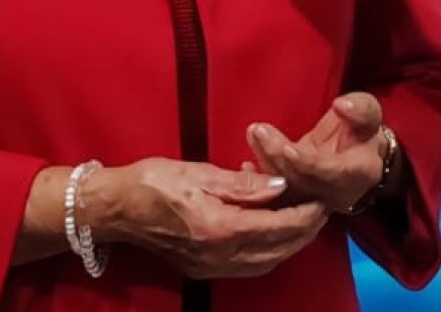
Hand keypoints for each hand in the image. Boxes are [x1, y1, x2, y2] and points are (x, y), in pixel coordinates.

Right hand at [83, 157, 326, 279]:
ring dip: (288, 244)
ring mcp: (210, 266)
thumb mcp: (201, 172)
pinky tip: (271, 228)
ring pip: (264, 262)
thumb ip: (244, 183)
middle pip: (276, 252)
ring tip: (303, 218)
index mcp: (220, 228)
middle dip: (303, 233)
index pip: (276, 228)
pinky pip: (247, 265)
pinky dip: (267, 250)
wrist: (117, 208)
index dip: (304, 216)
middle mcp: (218, 255)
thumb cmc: (156, 182)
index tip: (323, 201)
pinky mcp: (202, 267)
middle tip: (321, 209)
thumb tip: (281, 185)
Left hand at [247, 92, 394, 216]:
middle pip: (301, 182)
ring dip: (265, 162)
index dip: (308, 163)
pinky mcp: (297, 200)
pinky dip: (259, 182)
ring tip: (253, 133)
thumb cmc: (364, 129)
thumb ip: (359, 109)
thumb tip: (341, 106)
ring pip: (284, 190)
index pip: (329, 172)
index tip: (287, 147)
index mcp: (357, 174)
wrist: (359, 154)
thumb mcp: (369, 113)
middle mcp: (334, 194)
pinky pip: (275, 197)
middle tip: (258, 131)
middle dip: (277, 158)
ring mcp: (313, 201)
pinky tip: (245, 165)